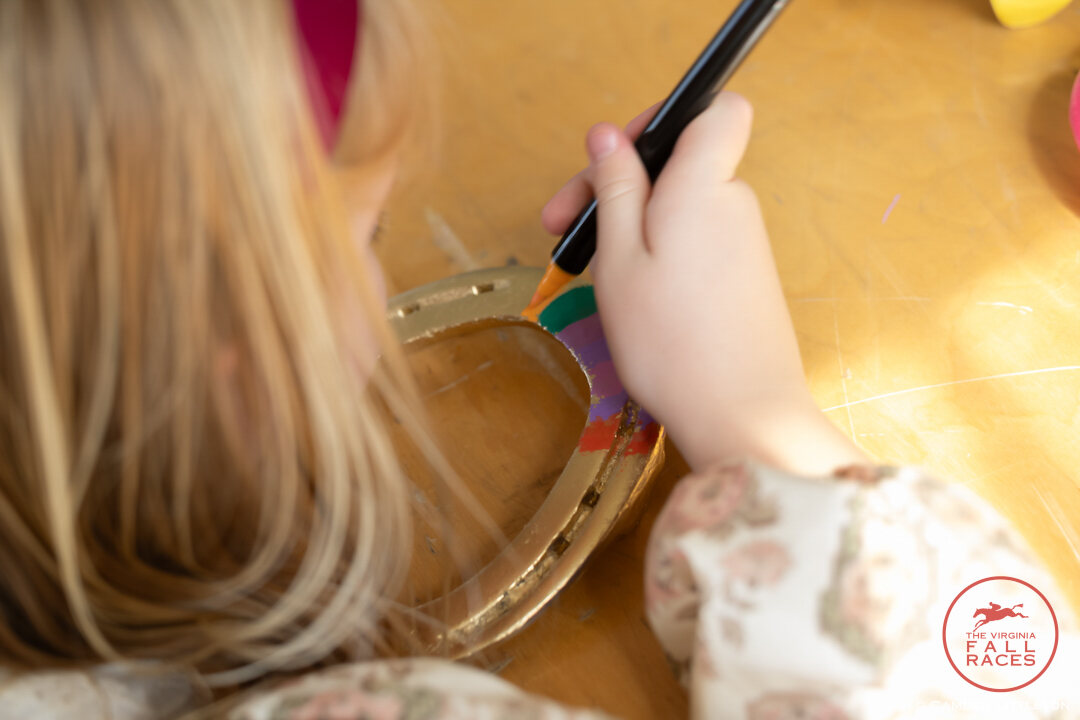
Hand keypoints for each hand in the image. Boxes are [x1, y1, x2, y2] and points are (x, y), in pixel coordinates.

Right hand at [542, 93, 866, 475]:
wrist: (741, 415)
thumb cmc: (670, 343)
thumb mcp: (620, 260)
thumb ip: (616, 189)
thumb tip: (607, 134)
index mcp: (703, 186)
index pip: (715, 109)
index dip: (665, 118)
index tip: (617, 155)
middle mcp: (734, 204)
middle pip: (678, 163)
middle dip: (619, 183)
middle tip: (562, 228)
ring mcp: (745, 243)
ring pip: (681, 206)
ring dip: (632, 225)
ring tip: (593, 273)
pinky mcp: (746, 277)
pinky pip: (696, 241)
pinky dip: (660, 253)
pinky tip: (633, 295)